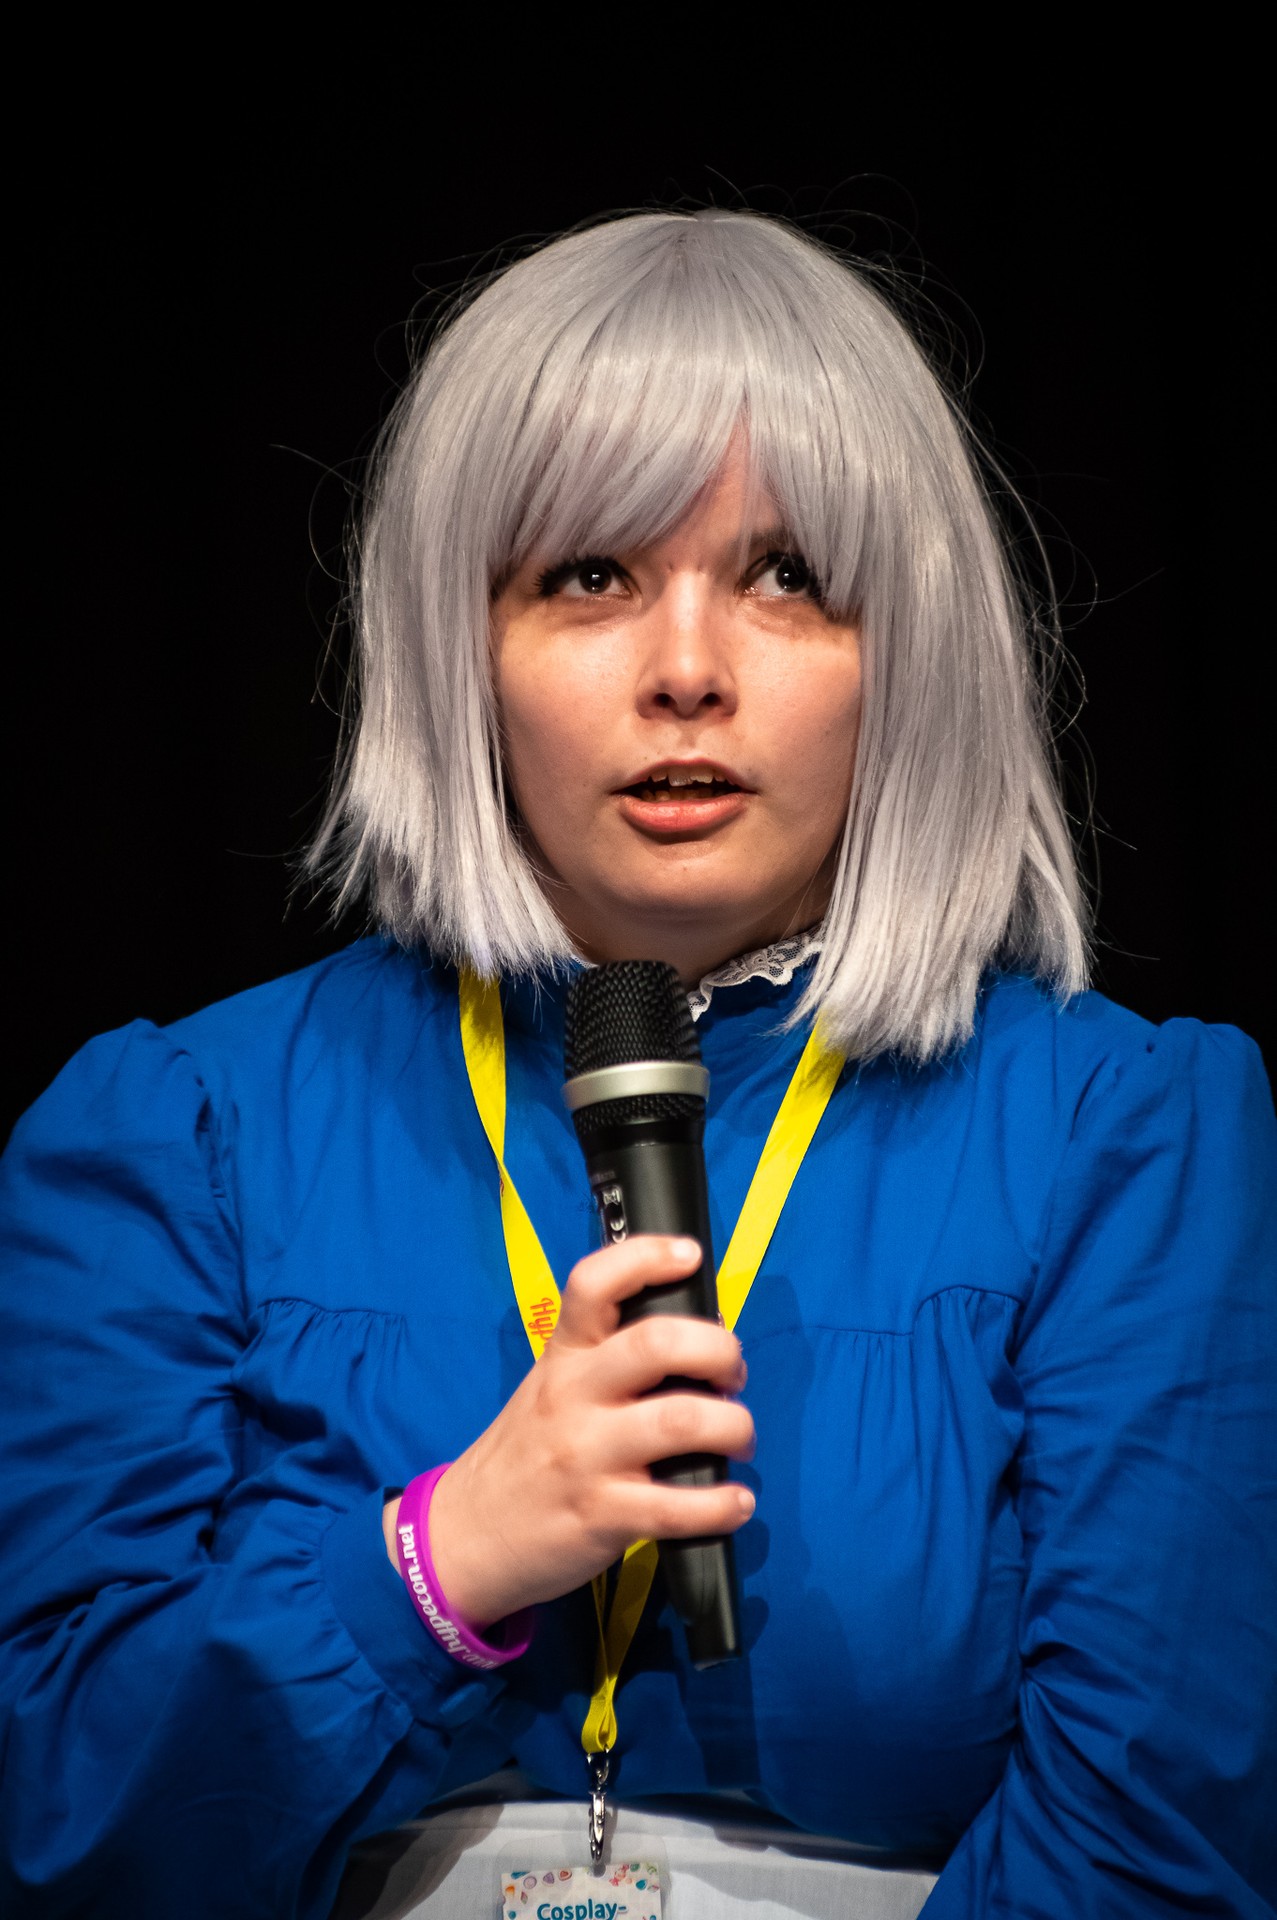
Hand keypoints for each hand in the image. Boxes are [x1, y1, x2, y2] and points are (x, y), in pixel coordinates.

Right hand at [382, 1235, 754, 1628]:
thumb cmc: (526, 1454)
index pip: (594, 1284)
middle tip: (733, 1374)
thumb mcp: (550, 1389)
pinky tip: (736, 1502)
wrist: (466, 1534)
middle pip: (656, 1344)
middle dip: (718, 1351)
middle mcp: (573, 1396)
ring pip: (680, 1422)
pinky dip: (722, 1503)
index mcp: (564, 1357)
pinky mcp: (600, 1515)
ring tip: (739, 1440)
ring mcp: (585, 1456)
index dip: (645, 1257)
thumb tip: (694, 1348)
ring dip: (733, 1426)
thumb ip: (606, 1363)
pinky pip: (677, 1507)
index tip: (688, 1255)